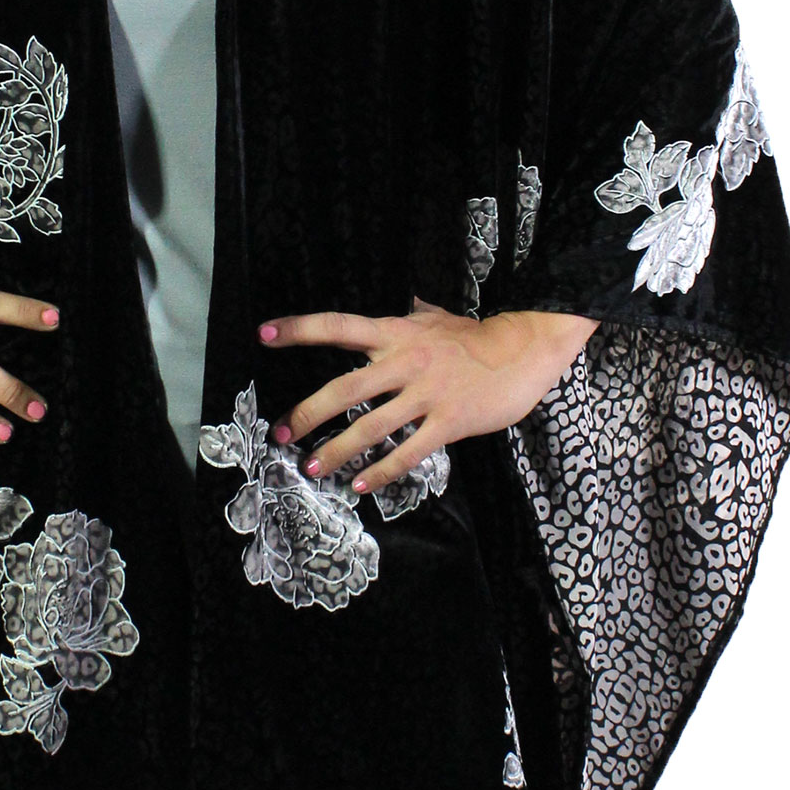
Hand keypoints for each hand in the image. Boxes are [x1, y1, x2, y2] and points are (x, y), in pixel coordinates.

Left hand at [259, 297, 596, 494]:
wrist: (524, 352)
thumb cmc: (475, 336)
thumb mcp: (434, 318)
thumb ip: (407, 318)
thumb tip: (400, 304)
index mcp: (396, 333)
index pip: (339, 327)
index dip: (300, 329)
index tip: (264, 334)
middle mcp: (406, 362)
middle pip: (346, 388)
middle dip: (309, 413)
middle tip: (283, 432)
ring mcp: (427, 394)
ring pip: (372, 427)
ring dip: (339, 450)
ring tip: (313, 467)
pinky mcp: (449, 422)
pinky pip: (408, 452)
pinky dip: (382, 471)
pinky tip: (361, 485)